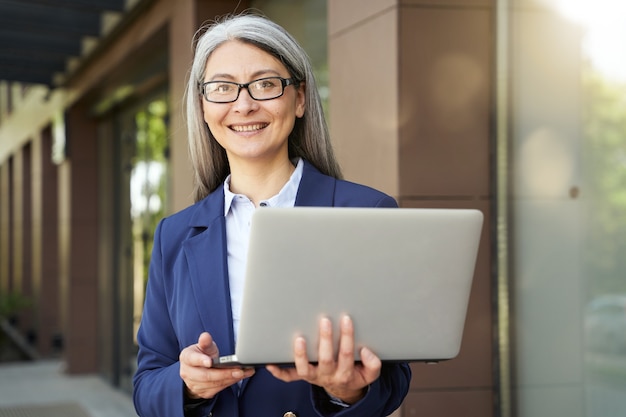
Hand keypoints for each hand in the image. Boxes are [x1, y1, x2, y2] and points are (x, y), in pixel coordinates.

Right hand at [179, 332, 254, 398]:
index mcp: (186, 358)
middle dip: (224, 373)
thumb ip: (206, 342)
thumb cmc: (202, 354)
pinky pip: (218, 389)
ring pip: (213, 383)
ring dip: (230, 379)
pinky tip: (240, 377)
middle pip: (206, 375)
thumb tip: (205, 336)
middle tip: (239, 370)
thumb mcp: (204, 346)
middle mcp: (187, 373)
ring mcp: (194, 385)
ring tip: (244, 372)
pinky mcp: (203, 392)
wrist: (197, 369)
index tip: (210, 361)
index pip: (192, 359)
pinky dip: (230, 382)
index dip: (201, 360)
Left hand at [266, 315, 380, 403]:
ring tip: (300, 339)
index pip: (346, 354)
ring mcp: (313, 376)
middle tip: (325, 320)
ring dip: (301, 355)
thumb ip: (372, 363)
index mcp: (345, 373)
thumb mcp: (370, 373)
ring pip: (305, 369)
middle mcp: (327, 375)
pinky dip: (279, 371)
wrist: (343, 388)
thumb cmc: (355, 373)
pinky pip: (289, 377)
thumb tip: (365, 350)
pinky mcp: (303, 376)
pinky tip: (271, 362)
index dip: (347, 337)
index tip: (346, 319)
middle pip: (325, 359)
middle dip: (325, 339)